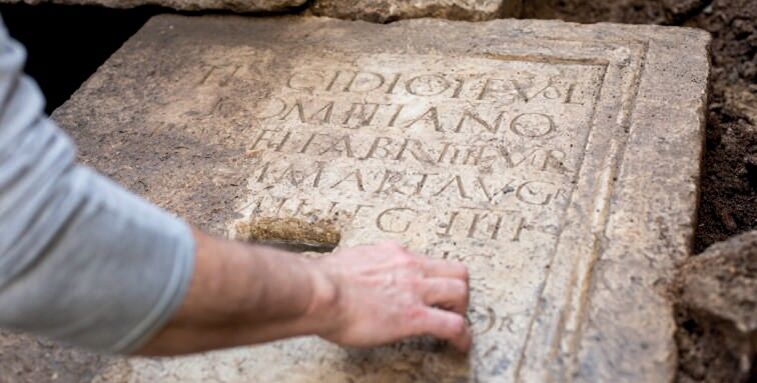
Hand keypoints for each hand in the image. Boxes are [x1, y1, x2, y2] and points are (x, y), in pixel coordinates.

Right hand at [308, 241, 471, 351]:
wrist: (318, 291)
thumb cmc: (321, 282)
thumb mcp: (346, 264)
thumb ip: (358, 267)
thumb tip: (350, 275)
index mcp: (392, 254)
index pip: (426, 260)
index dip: (434, 277)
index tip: (431, 288)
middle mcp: (409, 266)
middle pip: (455, 269)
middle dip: (457, 289)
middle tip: (451, 305)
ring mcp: (415, 290)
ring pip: (460, 291)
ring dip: (462, 309)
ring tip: (456, 322)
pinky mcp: (414, 315)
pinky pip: (453, 325)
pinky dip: (462, 337)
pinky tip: (461, 346)